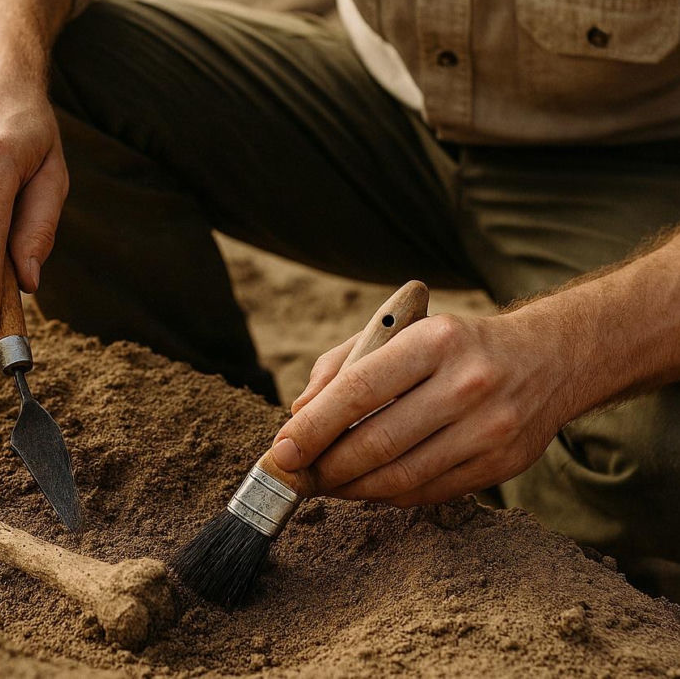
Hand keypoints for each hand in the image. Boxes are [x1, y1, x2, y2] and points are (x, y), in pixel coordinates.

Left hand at [270, 308, 580, 506]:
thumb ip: (341, 366)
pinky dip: (387, 495)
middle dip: (326, 467)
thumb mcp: (398, 332)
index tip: (282, 452)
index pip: (359, 391)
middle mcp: (467, 384)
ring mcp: (489, 428)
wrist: (545, 358)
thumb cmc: (451, 345)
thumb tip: (299, 414)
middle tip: (297, 475)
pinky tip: (366, 486)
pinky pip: (427, 493)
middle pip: (377, 442)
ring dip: (351, 489)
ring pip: (400, 477)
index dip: (313, 427)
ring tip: (324, 484)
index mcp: (434, 342)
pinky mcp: (501, 465)